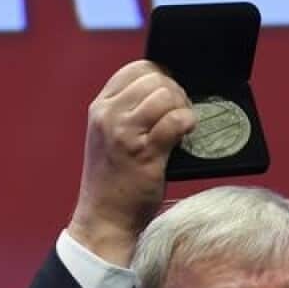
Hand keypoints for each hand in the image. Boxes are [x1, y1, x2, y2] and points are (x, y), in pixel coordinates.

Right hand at [67, 60, 195, 265]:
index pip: (136, 69)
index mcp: (100, 107)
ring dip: (183, 107)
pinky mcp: (144, 152)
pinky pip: (175, 121)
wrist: (104, 218)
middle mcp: (108, 115)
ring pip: (165, 95)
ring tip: (183, 125)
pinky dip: (187, 123)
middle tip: (180, 113)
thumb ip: (130, 112)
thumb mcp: (110, 137)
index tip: (169, 96)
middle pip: (155, 79)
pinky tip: (187, 134)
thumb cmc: (114, 179)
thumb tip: (169, 92)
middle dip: (176, 92)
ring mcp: (124, 133)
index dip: (161, 77)